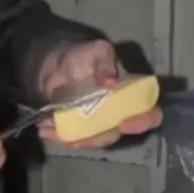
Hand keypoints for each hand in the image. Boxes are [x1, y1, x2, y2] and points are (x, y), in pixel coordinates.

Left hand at [35, 39, 162, 149]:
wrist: (57, 66)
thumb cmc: (83, 56)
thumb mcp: (96, 51)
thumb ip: (105, 62)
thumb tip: (112, 81)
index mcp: (130, 95)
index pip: (148, 113)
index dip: (143, 122)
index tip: (126, 124)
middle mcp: (118, 114)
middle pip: (116, 134)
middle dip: (96, 137)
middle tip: (74, 133)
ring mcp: (100, 125)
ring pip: (93, 141)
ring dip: (73, 139)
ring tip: (50, 128)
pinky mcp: (82, 131)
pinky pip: (76, 141)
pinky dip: (60, 138)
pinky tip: (45, 130)